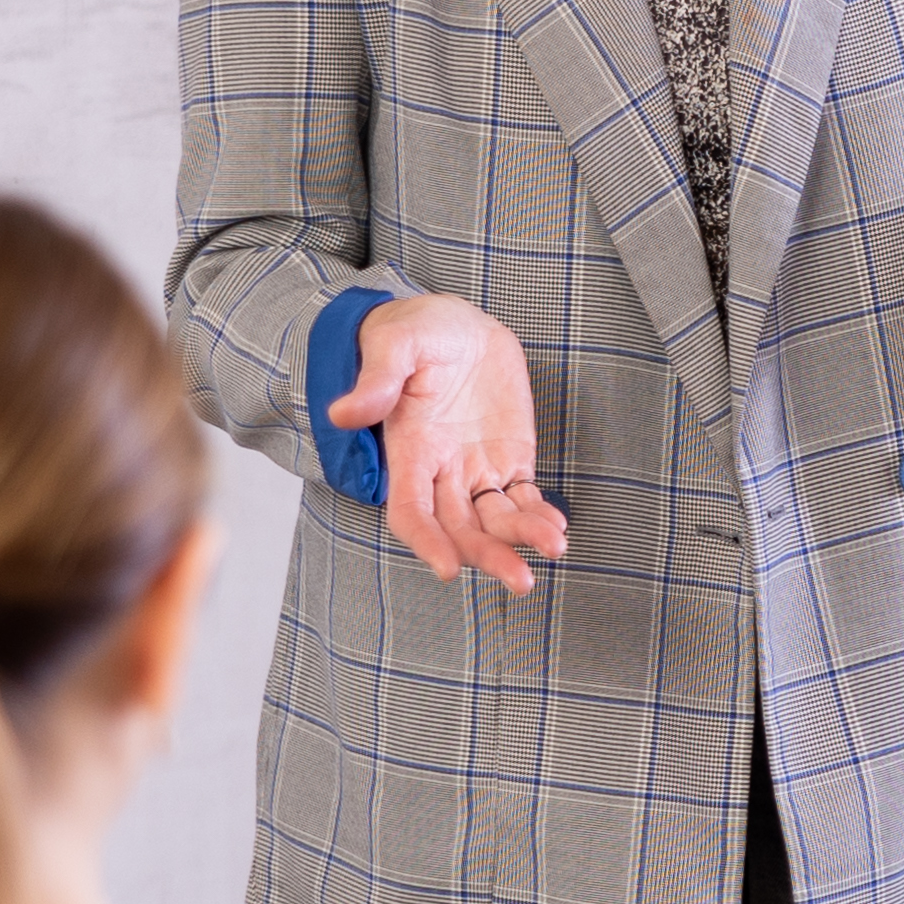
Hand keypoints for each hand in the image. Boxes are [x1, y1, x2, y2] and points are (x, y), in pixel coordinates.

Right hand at [328, 294, 567, 595]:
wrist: (455, 324)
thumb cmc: (415, 332)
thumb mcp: (395, 345)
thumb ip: (377, 381)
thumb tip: (345, 412)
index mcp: (409, 450)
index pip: (411, 511)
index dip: (426, 541)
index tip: (447, 568)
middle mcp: (441, 470)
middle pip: (459, 528)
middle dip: (487, 555)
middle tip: (520, 580)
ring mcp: (476, 467)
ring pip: (495, 519)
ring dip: (521, 539)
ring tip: (554, 547)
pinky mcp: (510, 458)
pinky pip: (523, 497)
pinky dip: (539, 515)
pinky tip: (558, 529)